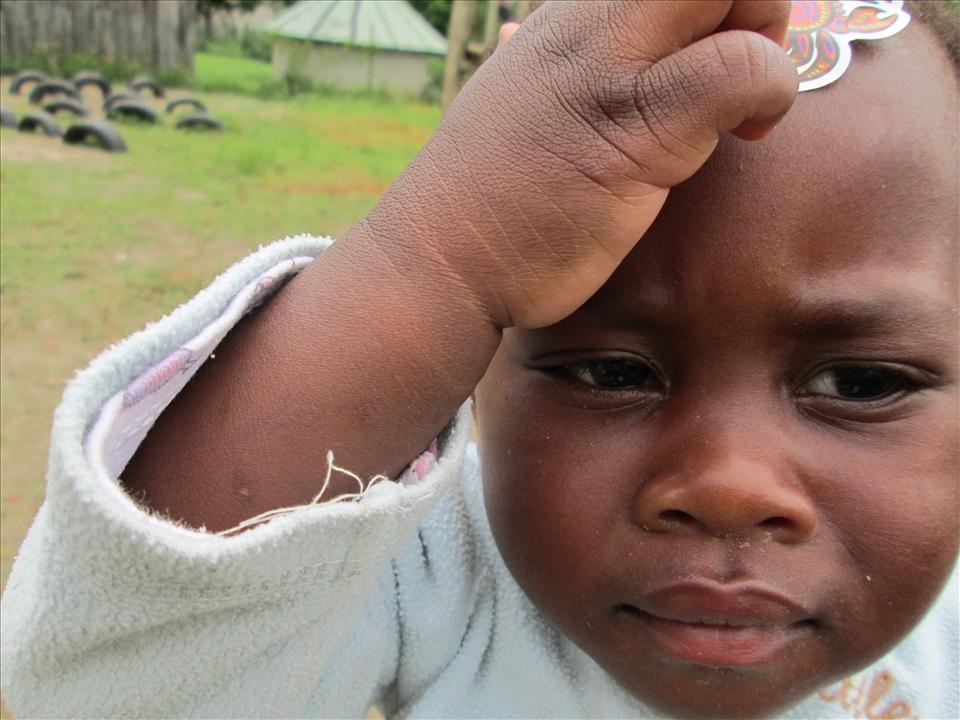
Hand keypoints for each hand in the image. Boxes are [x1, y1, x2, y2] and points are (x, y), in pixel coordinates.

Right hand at [360, 1, 797, 328]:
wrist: (441, 258)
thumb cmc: (489, 193)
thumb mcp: (517, 93)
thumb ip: (553, 57)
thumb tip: (527, 30)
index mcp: (569, 12)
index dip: (717, 1)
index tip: (721, 42)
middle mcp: (587, 21)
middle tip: (748, 61)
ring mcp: (608, 69)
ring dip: (770, 40)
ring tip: (747, 108)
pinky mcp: (634, 129)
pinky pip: (738, 71)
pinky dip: (769, 92)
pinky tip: (745, 135)